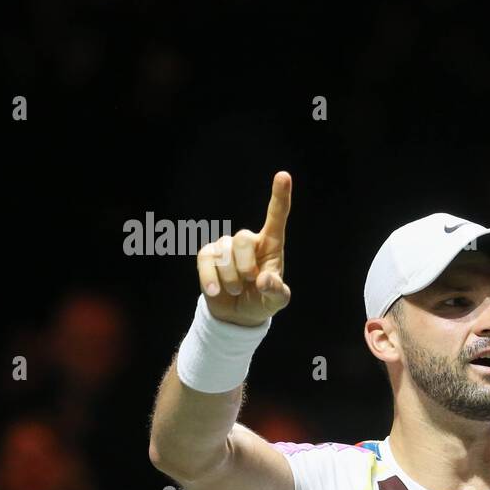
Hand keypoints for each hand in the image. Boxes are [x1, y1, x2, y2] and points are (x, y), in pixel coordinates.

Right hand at [197, 171, 292, 326]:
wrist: (238, 314)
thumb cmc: (262, 301)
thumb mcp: (276, 301)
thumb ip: (276, 292)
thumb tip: (264, 280)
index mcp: (271, 245)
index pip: (276, 217)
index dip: (279, 196)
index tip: (284, 175)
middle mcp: (248, 241)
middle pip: (242, 239)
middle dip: (245, 266)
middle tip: (250, 282)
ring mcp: (226, 246)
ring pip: (223, 253)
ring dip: (231, 279)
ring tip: (238, 290)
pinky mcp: (208, 255)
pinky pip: (205, 261)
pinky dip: (210, 279)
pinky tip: (215, 291)